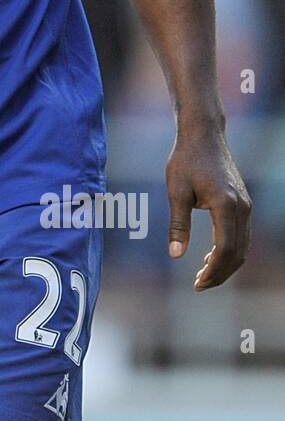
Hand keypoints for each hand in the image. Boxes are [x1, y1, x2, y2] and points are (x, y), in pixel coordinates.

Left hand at [166, 126, 250, 288]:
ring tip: (203, 276)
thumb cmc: (186, 160)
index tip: (197, 283)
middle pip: (238, 252)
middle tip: (199, 286)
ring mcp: (245, 205)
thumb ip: (177, 225)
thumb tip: (175, 255)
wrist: (203, 135)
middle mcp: (242, 207)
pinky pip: (240, 235)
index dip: (213, 270)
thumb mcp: (176, 192)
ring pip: (242, 246)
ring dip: (225, 264)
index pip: (226, 249)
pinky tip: (209, 258)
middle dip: (220, 273)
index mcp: (226, 205)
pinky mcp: (242, 203)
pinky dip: (229, 250)